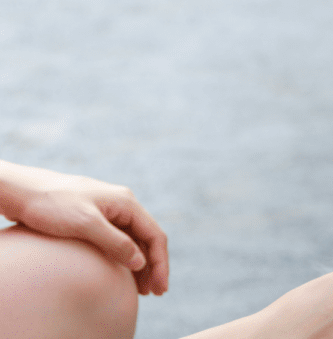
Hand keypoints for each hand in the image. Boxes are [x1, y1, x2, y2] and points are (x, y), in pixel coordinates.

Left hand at [0, 161, 167, 295]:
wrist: (21, 191)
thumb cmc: (51, 204)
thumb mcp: (85, 224)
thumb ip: (115, 243)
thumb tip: (140, 262)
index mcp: (126, 203)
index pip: (154, 235)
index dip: (160, 263)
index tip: (159, 287)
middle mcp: (122, 206)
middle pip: (147, 239)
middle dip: (153, 266)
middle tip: (154, 292)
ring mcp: (109, 212)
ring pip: (134, 240)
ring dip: (141, 264)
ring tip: (141, 288)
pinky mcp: (95, 219)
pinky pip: (119, 240)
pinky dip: (125, 258)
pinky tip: (122, 273)